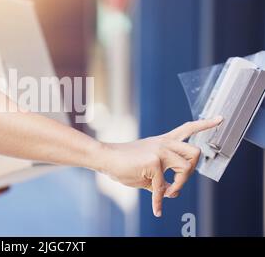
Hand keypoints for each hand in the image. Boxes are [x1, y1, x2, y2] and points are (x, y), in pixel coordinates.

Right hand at [95, 117, 222, 216]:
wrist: (105, 158)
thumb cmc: (123, 164)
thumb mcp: (147, 171)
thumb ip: (162, 179)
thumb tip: (173, 192)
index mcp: (163, 141)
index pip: (188, 128)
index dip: (205, 124)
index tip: (220, 118)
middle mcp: (164, 143)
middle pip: (195, 151)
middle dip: (192, 170)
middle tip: (177, 183)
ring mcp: (160, 151)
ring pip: (186, 168)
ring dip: (179, 185)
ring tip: (166, 193)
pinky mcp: (154, 162)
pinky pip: (164, 187)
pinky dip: (159, 201)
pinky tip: (156, 208)